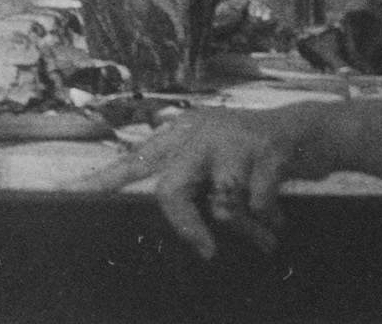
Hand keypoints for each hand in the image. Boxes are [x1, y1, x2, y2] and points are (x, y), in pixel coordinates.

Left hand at [75, 106, 330, 259]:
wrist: (311, 130)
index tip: (70, 194)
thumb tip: (173, 219)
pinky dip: (270, 220)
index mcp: (181, 134)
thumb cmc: (254, 152)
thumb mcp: (214, 153)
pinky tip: (279, 218)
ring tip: (265, 231)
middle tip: (206, 249)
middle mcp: (200, 132)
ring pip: (221, 203)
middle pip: (170, 189)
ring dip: (248, 228)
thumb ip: (187, 175)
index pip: (135, 160)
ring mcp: (232, 139)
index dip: (104, 179)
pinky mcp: (266, 151)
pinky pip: (257, 203)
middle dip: (187, 226)